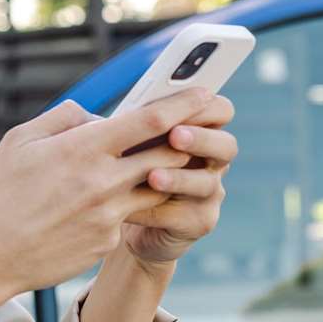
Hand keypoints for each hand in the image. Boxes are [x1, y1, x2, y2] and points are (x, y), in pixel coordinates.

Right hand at [0, 87, 212, 302]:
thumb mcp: (20, 140)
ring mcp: (109, 215)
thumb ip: (64, 118)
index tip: (205, 94)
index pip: (149, 121)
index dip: (184, 105)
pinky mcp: (107, 242)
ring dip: (165, 176)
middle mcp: (103, 182)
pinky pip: (129, 216)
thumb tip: (98, 117)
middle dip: (187, 142)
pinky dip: (128, 205)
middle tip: (198, 130)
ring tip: (161, 165)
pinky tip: (106, 205)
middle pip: (167, 156)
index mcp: (82, 149)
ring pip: (157, 189)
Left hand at [120, 93, 236, 267]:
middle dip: (201, 139)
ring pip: (205, 183)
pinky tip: (130, 209)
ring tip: (152, 176)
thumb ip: (127, 122)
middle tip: (175, 136)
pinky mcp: (198, 222)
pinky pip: (181, 215)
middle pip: (225, 145)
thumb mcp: (126, 141)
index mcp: (200, 132)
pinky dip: (154, 210)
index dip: (207, 106)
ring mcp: (209, 193)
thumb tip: (96, 109)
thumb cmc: (124, 168)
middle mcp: (212, 161)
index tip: (186, 99)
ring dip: (178, 178)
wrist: (120, 218)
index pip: (220, 111)